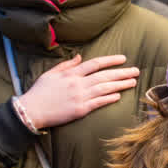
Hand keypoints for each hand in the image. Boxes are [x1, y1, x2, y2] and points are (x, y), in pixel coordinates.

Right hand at [13, 53, 140, 129]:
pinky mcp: (80, 110)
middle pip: (104, 76)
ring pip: (105, 88)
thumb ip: (67, 65)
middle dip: (122, 72)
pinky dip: (109, 99)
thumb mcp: (50, 74)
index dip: (110, 61)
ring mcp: (79, 97)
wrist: (31, 110)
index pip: (95, 64)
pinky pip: (98, 103)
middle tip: (136, 71)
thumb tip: (79, 57)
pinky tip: (119, 96)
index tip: (123, 59)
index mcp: (71, 74)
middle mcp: (77, 84)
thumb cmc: (39, 92)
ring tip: (133, 82)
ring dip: (120, 85)